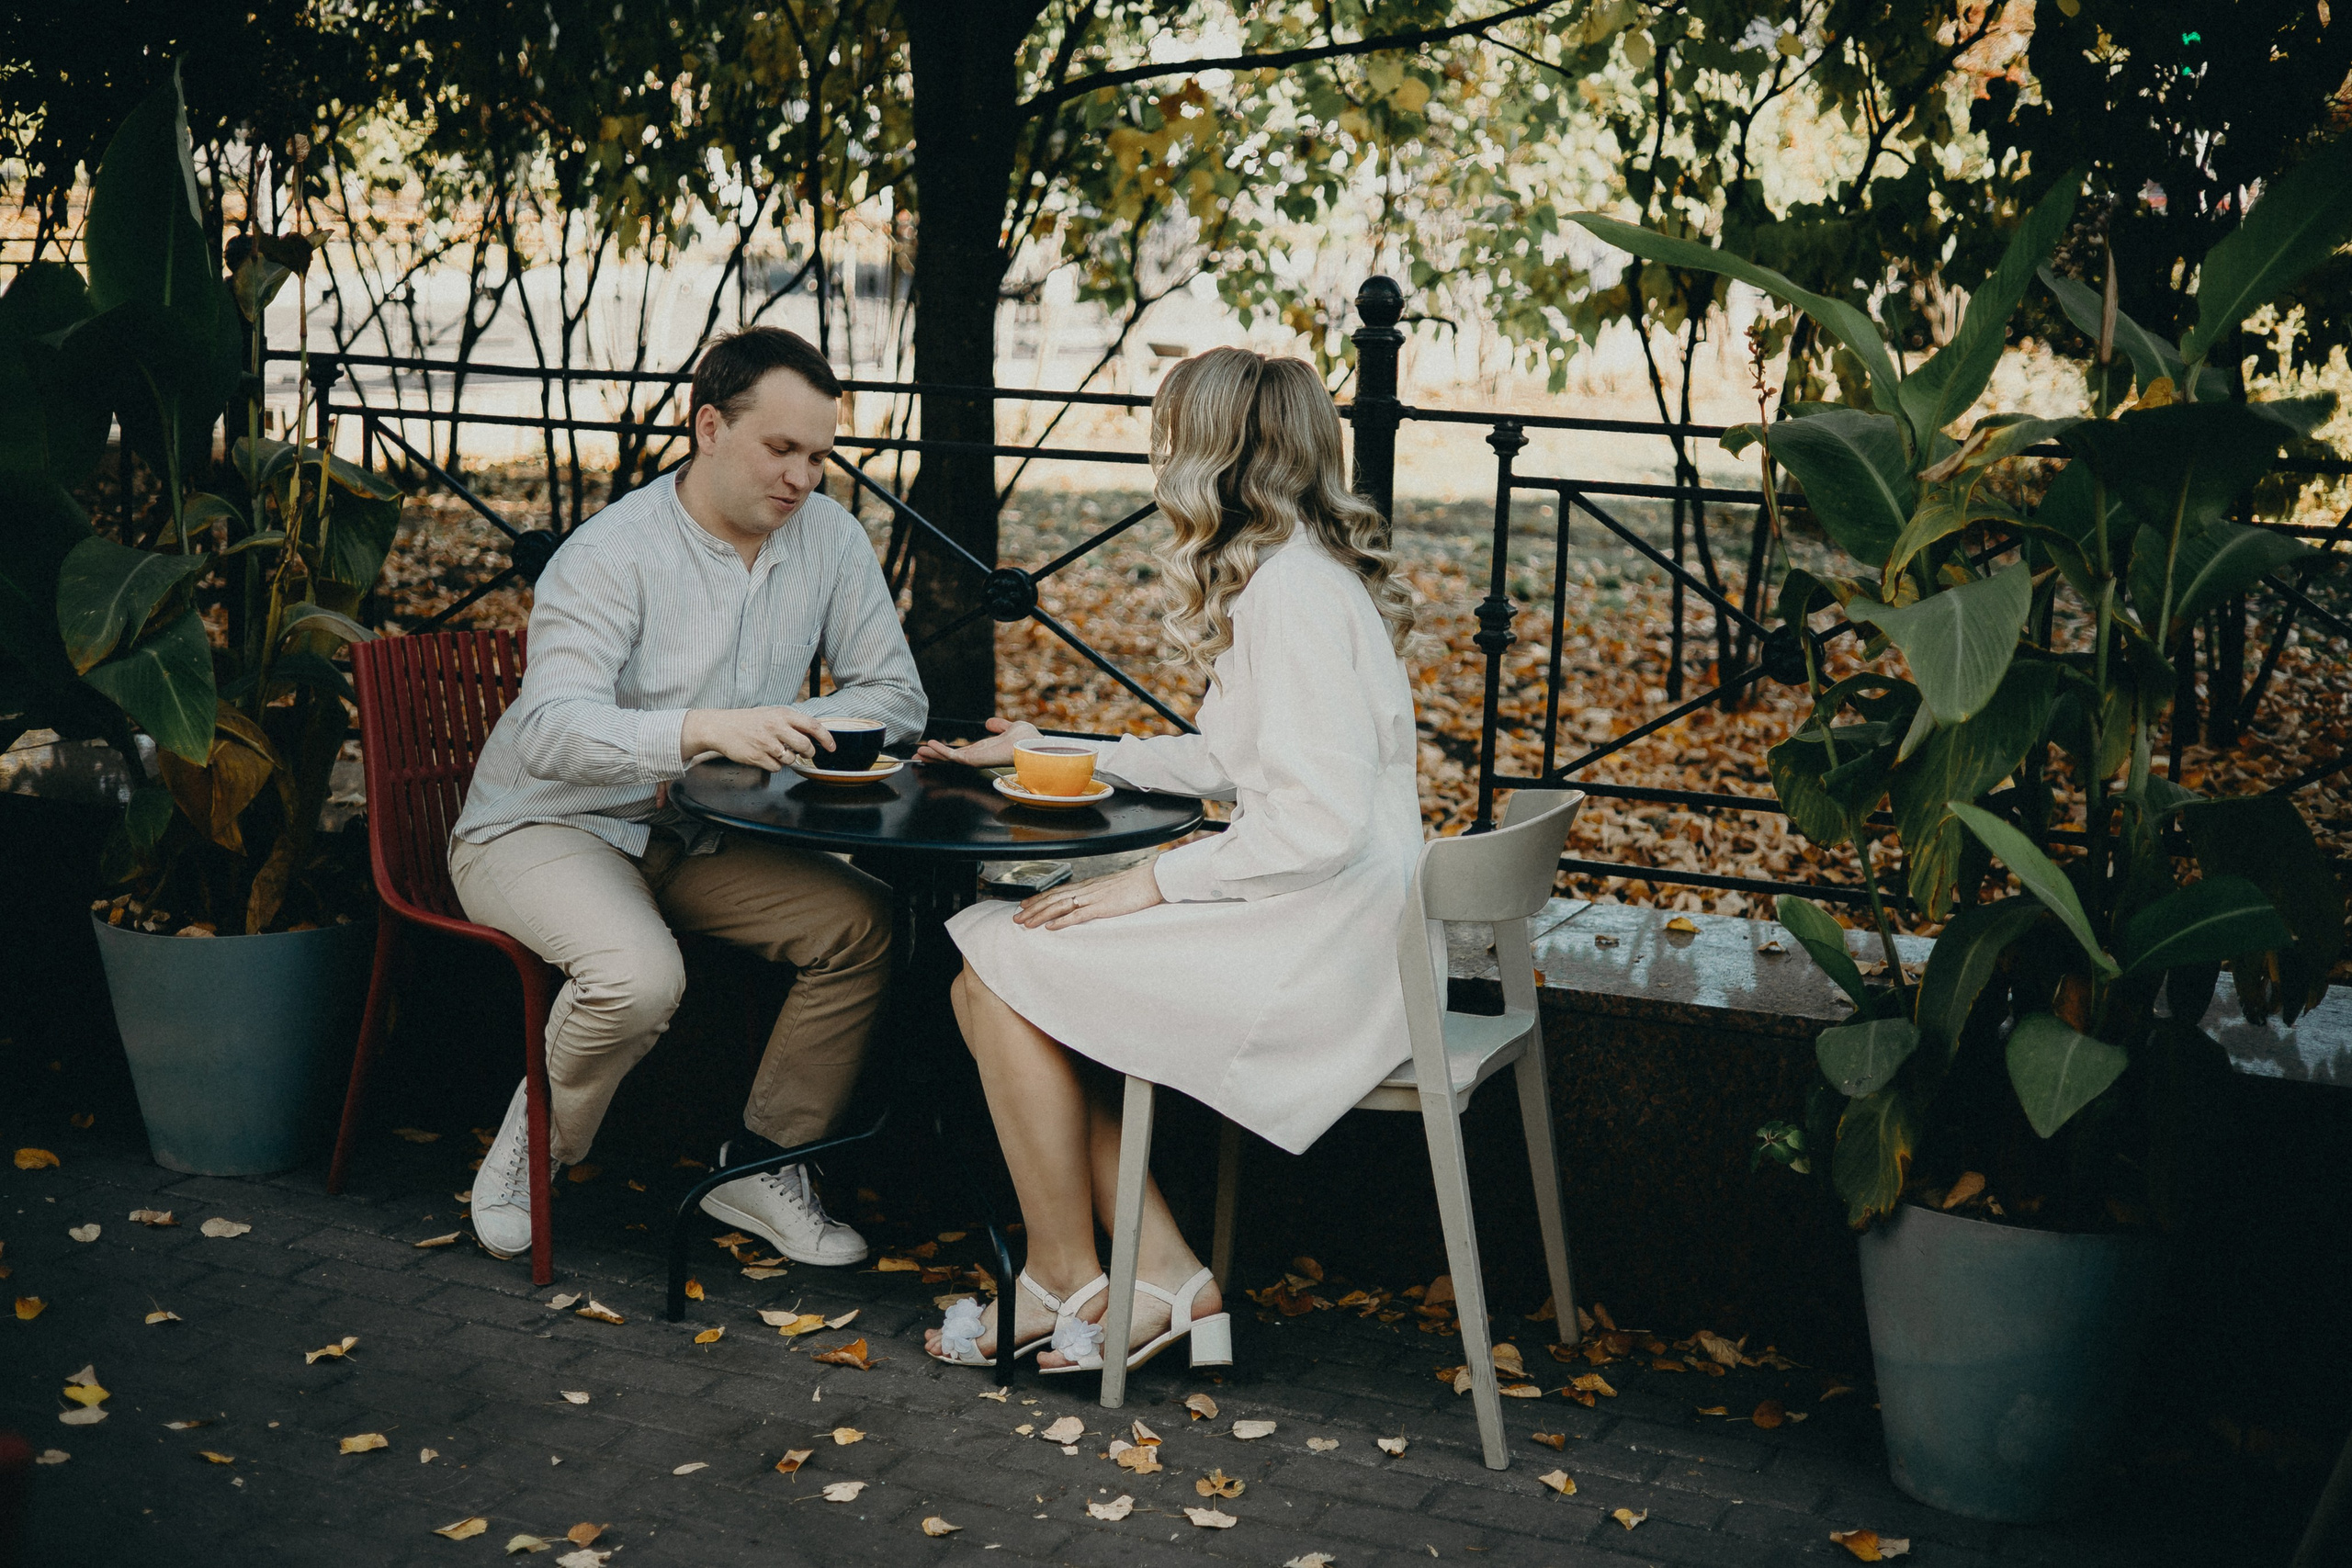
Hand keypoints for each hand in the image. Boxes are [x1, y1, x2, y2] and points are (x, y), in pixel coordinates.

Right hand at [681, 705, 835, 768]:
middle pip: (805, 746)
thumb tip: (814, 731)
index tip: (832, 748)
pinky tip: (765, 756)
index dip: (826, 738)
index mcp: (782, 714)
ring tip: (777, 751)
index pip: (813, 726)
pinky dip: (775, 765)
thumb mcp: (772, 713)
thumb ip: (792, 721)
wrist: (721, 727)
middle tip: (805, 753)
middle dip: (809, 753)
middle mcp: (776, 727)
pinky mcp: (757, 757)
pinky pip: (776, 768)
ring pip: (791, 759)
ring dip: (789, 759)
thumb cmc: (748, 721)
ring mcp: (766, 743)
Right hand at [915, 715, 1039, 768]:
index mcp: (984, 750)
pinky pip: (955, 756)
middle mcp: (978, 757)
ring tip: (919, 753)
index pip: (960, 752)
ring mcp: (976, 759)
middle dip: (934, 757)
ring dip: (934, 755)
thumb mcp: (1010, 728)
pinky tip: (931, 746)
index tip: (932, 748)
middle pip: (951, 758)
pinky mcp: (976, 759)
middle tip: (918, 756)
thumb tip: (988, 723)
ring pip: (949, 759)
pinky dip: (942, 751)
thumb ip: (999, 726)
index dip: (946, 751)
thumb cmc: (1027, 740)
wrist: (1033, 745)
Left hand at [1013, 860, 1162, 930]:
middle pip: (1053, 898)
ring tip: (1026, 923)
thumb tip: (1093, 904)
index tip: (1025, 905)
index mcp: (1089, 885)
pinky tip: (1050, 927)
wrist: (1153, 880)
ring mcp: (1093, 898)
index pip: (1058, 891)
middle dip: (1033, 908)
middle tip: (1016, 917)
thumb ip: (1100, 896)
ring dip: (1040, 914)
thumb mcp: (1113, 889)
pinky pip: (1078, 915)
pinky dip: (1062, 921)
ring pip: (1060, 906)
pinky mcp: (1103, 907)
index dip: (1039, 898)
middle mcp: (1086, 890)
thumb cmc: (1137, 885)